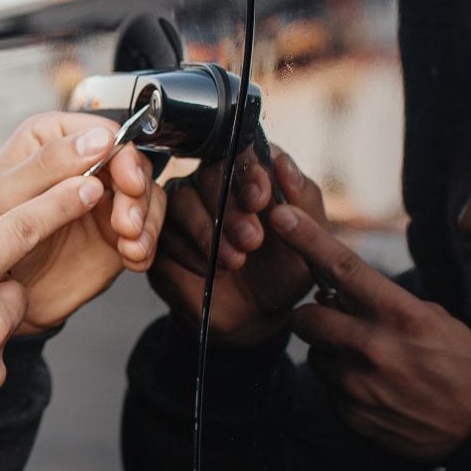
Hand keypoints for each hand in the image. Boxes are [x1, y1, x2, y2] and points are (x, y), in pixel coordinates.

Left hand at [0, 112, 163, 335]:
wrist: (2, 291)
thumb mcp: (9, 194)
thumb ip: (51, 163)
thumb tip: (99, 139)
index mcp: (52, 138)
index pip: (104, 132)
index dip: (123, 156)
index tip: (128, 183)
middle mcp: (82, 161)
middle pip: (133, 162)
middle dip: (137, 194)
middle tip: (127, 224)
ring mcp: (102, 194)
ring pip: (147, 192)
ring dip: (146, 220)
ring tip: (129, 245)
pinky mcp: (116, 227)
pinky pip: (148, 226)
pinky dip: (147, 243)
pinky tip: (132, 257)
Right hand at [149, 143, 327, 344]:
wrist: (258, 315)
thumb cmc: (284, 271)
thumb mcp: (309, 239)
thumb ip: (303, 200)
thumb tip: (283, 162)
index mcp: (251, 177)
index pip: (242, 155)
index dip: (248, 174)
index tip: (260, 200)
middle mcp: (214, 185)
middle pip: (208, 175)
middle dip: (229, 208)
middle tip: (251, 240)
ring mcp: (184, 209)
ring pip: (180, 200)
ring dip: (207, 231)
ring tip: (234, 261)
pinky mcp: (163, 237)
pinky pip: (162, 233)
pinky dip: (187, 251)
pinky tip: (208, 270)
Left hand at [265, 203, 470, 463]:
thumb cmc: (461, 367)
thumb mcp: (435, 321)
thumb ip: (387, 303)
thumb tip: (342, 290)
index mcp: (399, 315)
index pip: (342, 267)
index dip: (307, 239)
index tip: (281, 216)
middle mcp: (372, 347)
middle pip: (306, 317)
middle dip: (313, 316)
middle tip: (334, 320)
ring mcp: (356, 384)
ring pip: (314, 354)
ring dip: (331, 352)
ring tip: (368, 361)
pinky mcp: (348, 413)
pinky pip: (327, 387)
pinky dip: (343, 384)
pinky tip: (375, 389)